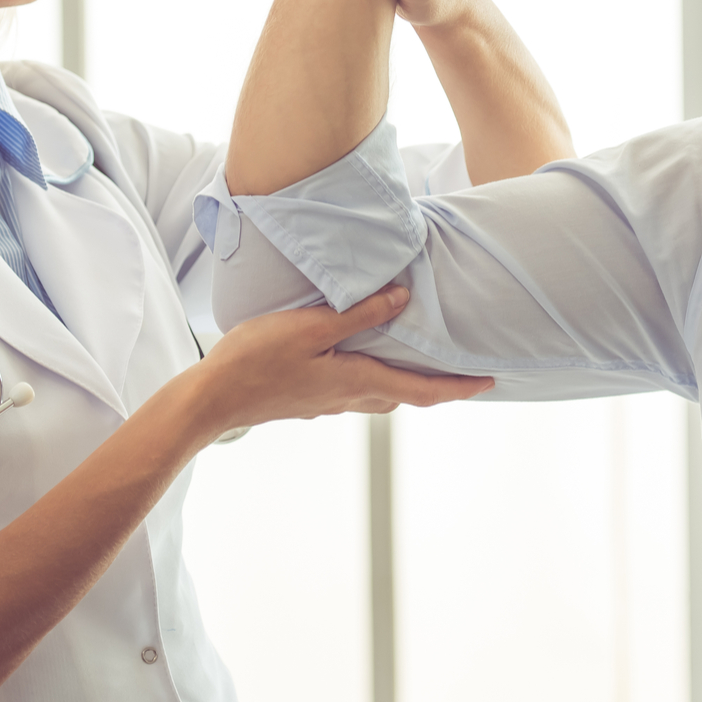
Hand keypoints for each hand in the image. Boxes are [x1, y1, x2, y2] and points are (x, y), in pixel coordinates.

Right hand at [184, 286, 490, 442]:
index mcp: (358, 383)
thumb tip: (402, 299)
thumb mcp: (310, 327)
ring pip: (380, 393)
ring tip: (419, 358)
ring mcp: (327, 403)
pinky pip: (355, 388)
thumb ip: (358, 314)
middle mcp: (349, 399)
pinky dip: (374, 376)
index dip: (460, 387)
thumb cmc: (256, 361)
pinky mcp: (308, 398)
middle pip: (406, 396)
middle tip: (461, 368)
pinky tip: (363, 357)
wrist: (210, 400)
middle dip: (437, 386)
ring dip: (405, 380)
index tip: (491, 382)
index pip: (423, 391)